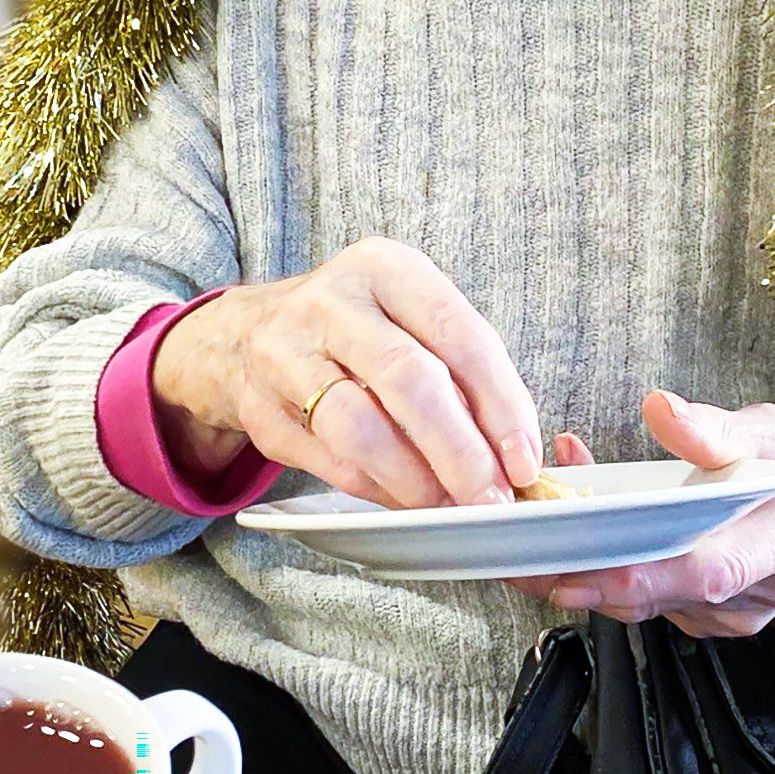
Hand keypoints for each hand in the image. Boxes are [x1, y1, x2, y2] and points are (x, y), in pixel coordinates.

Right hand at [149, 237, 542, 507]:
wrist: (250, 334)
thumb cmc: (361, 329)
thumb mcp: (412, 318)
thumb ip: (463, 373)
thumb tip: (513, 453)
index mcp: (386, 268)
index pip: (458, 335)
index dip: (499, 404)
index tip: (523, 460)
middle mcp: (332, 302)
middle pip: (408, 380)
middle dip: (459, 451)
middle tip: (490, 498)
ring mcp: (287, 353)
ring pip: (360, 428)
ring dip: (415, 479)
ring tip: (447, 505)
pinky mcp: (262, 408)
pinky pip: (329, 461)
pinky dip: (377, 489)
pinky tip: (406, 499)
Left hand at [511, 392, 774, 639]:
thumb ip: (730, 429)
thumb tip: (662, 410)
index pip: (709, 569)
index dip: (639, 577)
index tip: (578, 572)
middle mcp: (760, 590)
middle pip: (659, 595)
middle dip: (578, 575)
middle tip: (510, 548)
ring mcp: (735, 613)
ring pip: (646, 599)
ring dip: (585, 560)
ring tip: (532, 512)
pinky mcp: (713, 617)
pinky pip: (652, 594)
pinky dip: (609, 560)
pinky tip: (582, 514)